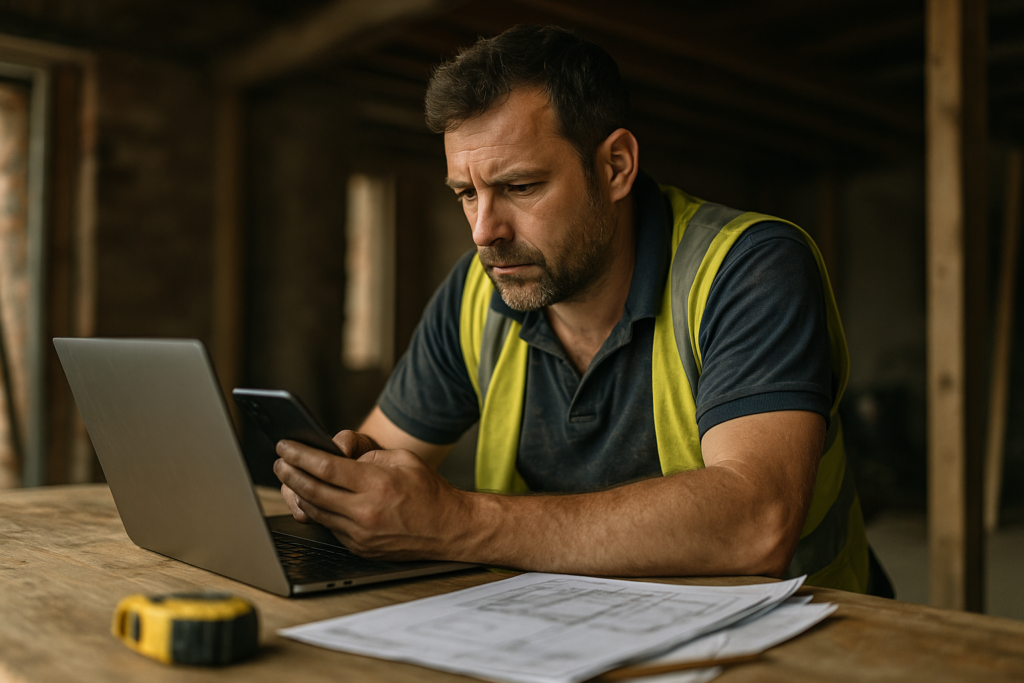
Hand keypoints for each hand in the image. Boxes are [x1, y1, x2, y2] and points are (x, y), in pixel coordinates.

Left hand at [273, 439, 474, 560]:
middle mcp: (365, 511)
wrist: (449, 528)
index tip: (285, 445)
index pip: (326, 467)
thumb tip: (336, 455)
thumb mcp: (402, 459)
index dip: (300, 455)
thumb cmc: (428, 490)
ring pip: (315, 511)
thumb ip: (367, 455)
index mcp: (376, 484)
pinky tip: (312, 498)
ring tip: (289, 478)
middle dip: (290, 473)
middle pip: (312, 490)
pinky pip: (330, 526)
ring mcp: (361, 534)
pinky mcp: (360, 548)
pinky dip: (318, 510)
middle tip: (279, 462)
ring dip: (298, 493)